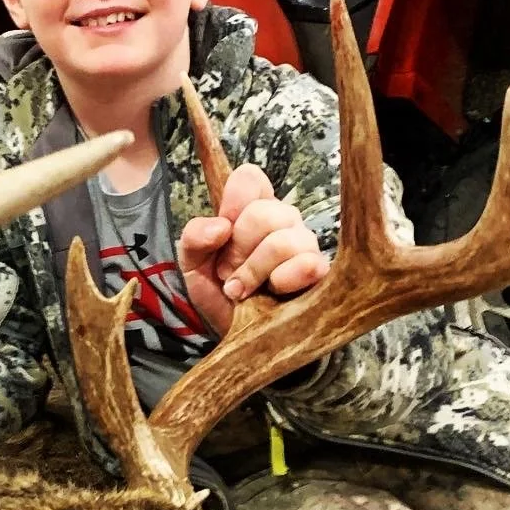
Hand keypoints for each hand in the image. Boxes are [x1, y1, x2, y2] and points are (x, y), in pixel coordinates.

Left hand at [178, 164, 328, 337]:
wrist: (230, 332)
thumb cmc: (217, 290)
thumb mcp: (192, 263)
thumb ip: (194, 237)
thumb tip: (222, 227)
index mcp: (251, 208)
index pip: (251, 178)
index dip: (234, 201)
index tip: (222, 232)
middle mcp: (282, 220)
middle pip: (265, 213)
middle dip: (238, 250)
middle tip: (228, 273)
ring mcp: (304, 245)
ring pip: (284, 241)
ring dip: (255, 270)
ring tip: (242, 289)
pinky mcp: (318, 273)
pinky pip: (309, 264)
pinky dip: (283, 280)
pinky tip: (272, 291)